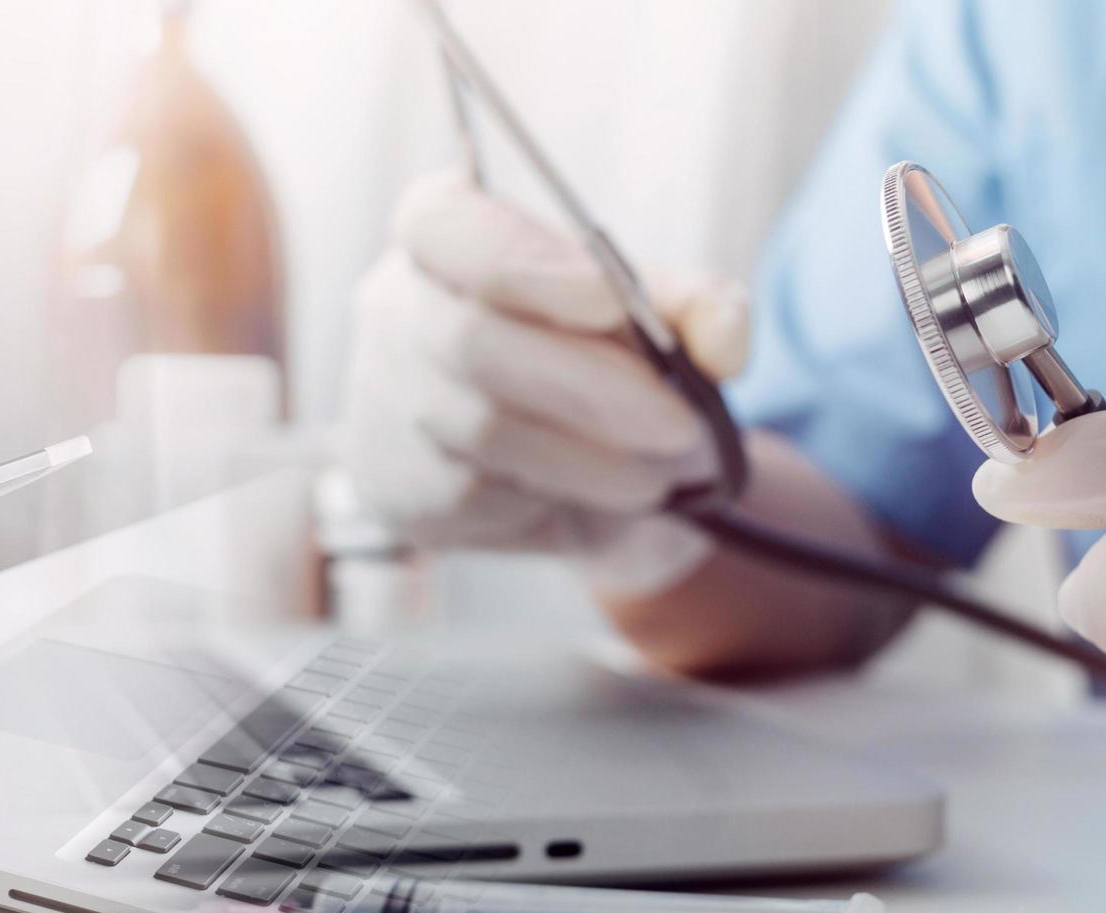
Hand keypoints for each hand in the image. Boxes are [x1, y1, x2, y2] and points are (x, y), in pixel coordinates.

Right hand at [335, 168, 748, 592]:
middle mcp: (392, 308)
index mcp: (439, 232)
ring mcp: (381, 400)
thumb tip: (724, 338)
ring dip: (587, 455)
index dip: (525, 262)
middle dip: (588, 384)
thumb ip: (697, 308)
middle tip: (680, 422)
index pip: (447, 225)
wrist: (550, 460)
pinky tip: (600, 492)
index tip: (612, 298)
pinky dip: (555, 495)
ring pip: (481, 428)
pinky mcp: (393, 483)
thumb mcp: (649, 317)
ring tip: (661, 469)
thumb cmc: (589, 356)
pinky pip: (475, 494)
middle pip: (470, 340)